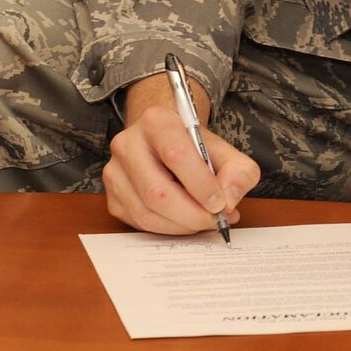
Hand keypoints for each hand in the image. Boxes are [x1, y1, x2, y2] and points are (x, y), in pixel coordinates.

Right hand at [103, 76, 260, 235]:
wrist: (166, 142)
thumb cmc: (195, 148)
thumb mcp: (226, 151)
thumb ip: (239, 172)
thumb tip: (229, 200)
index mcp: (156, 121)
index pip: (176, 154)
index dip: (200, 184)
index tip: (220, 204)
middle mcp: (127, 144)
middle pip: (157, 191)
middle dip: (192, 214)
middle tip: (216, 221)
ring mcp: (114, 172)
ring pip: (146, 213)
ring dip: (181, 226)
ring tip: (204, 221)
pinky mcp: (111, 196)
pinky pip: (138, 224)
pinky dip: (167, 229)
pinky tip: (185, 221)